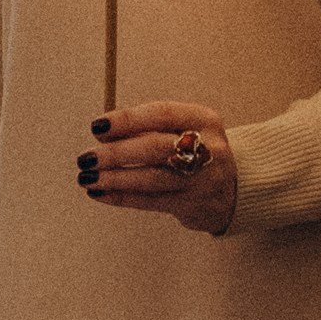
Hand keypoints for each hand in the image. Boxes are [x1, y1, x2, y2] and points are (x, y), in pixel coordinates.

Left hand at [78, 101, 238, 234]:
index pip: (161, 114)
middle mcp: (209, 148)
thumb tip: (102, 132)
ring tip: (86, 177)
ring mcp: (203, 179)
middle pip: (156, 148)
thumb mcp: (185, 129)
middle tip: (86, 157)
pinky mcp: (193, 205)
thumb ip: (149, 127)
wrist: (234, 189)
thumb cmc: (195, 150)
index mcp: (205, 119)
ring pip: (151, 178)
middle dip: (116, 153)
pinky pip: (150, 201)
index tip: (97, 126)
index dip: (127, 120)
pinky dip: (121, 197)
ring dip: (114, 178)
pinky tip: (99, 192)